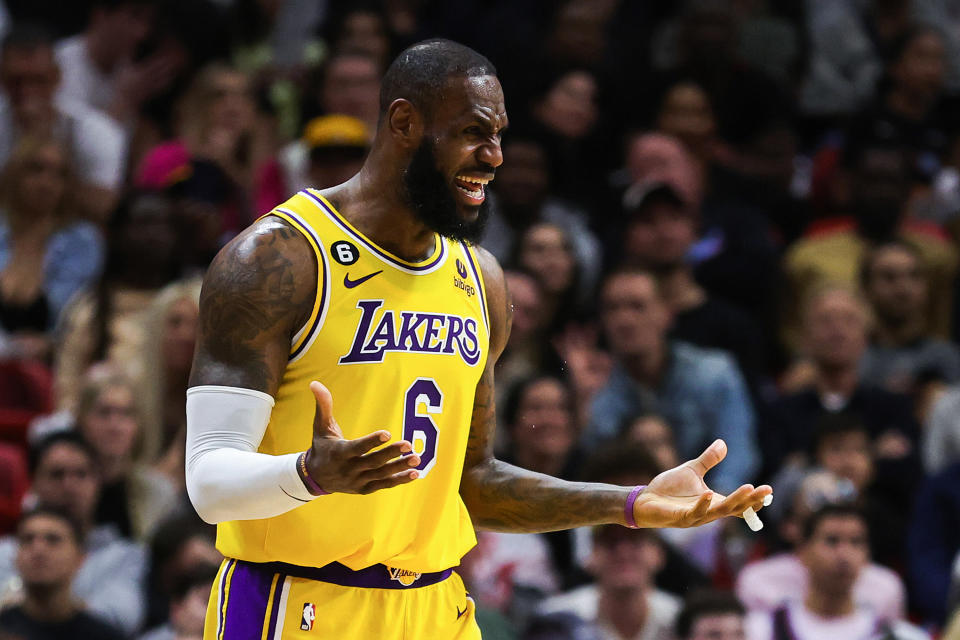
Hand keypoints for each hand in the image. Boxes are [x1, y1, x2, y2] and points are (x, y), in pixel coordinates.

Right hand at [304, 381, 419, 494]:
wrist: (314, 477)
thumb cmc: (322, 446)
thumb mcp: (320, 426)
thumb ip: (323, 405)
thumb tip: (315, 383)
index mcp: (339, 453)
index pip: (357, 448)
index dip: (372, 441)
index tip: (388, 433)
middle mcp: (349, 469)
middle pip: (373, 462)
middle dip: (391, 453)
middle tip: (409, 444)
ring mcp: (357, 481)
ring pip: (381, 475)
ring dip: (400, 467)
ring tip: (416, 458)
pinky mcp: (364, 488)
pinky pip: (384, 485)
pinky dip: (399, 480)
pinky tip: (415, 474)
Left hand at [633, 439, 771, 527]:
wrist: (645, 500)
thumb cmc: (669, 489)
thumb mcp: (692, 470)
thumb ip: (708, 460)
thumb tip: (723, 443)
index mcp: (713, 502)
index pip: (738, 505)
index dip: (753, 500)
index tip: (768, 490)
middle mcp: (708, 512)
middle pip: (734, 508)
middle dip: (751, 500)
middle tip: (765, 490)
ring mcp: (695, 517)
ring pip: (719, 511)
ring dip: (734, 502)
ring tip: (748, 489)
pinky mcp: (680, 518)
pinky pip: (694, 513)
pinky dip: (702, 504)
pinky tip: (708, 494)